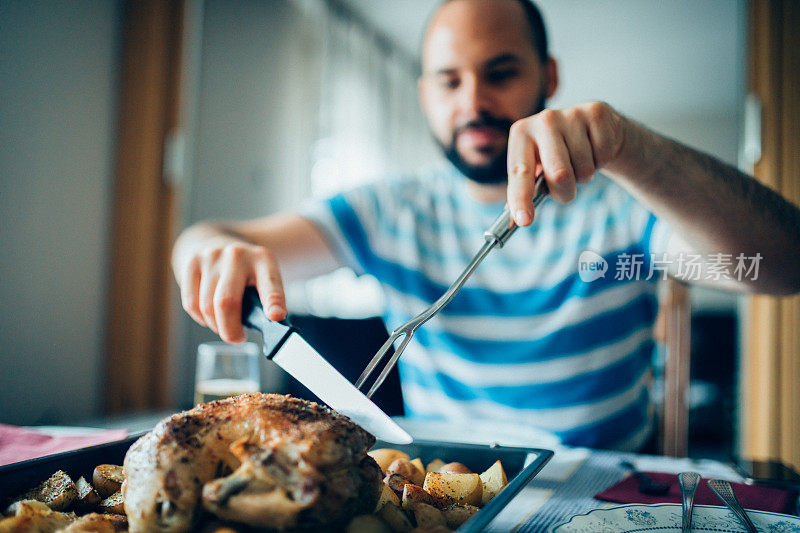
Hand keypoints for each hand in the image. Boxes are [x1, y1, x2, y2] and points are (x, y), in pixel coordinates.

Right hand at [174, 237, 286, 342]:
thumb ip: (265, 302)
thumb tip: (265, 328)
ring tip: (224, 324)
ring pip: (206, 306)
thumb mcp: (263, 280)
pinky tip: (209, 315)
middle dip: (230, 330)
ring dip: (215, 325)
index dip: (273, 301)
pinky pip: (191, 303)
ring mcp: (212, 257)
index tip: (276, 316)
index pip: (270, 284)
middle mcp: (238, 255)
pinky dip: (200, 318)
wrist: (218, 243)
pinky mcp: (192, 262)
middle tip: (237, 338)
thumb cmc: (245, 273)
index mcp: (263, 260)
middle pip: (227, 301)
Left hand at [506, 102, 625, 224]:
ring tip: (580, 161)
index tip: (524, 221)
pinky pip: (603, 155)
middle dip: (565, 192)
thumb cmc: (557, 155)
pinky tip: (594, 148)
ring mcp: (571, 114)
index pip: (519, 172)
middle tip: (566, 188)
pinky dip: (601, 161)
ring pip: (584, 168)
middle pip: (559, 174)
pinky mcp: (597, 112)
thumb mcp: (536, 169)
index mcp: (521, 134)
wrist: (592, 128)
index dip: (521, 198)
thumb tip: (515, 220)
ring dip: (584, 175)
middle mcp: (543, 120)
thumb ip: (524, 192)